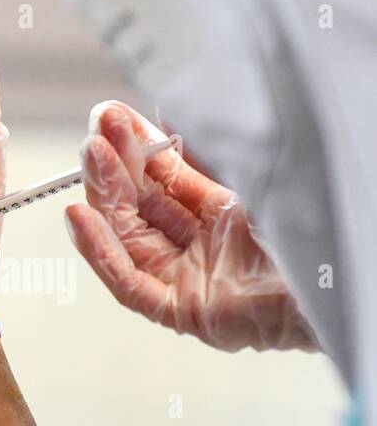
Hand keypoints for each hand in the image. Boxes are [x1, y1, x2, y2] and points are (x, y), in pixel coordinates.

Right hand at [66, 101, 315, 351]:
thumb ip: (202, 151)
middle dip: (114, 166)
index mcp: (227, 215)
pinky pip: (130, 284)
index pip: (163, 181)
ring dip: (102, 197)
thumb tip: (163, 113)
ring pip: (129, 239)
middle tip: (97, 131)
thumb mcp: (248, 173)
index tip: (113, 118)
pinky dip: (100, 252)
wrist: (345, 271)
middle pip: (140, 207)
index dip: (135, 149)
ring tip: (89, 157)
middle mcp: (207, 247)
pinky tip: (81, 217)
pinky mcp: (188, 312)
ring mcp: (195, 280)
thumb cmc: (312, 226)